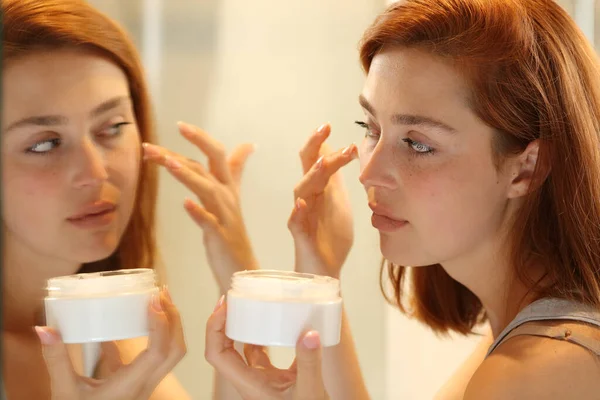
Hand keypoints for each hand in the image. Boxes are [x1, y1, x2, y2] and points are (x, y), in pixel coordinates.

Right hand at [36, 289, 185, 399]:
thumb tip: (45, 330)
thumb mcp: (64, 391)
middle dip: (174, 320)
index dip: (161, 325)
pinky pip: (146, 359)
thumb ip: (56, 360)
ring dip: (166, 327)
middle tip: (162, 294)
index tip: (154, 302)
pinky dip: (141, 339)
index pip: (159, 352)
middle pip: (175, 351)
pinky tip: (122, 325)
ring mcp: (142, 385)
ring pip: (168, 355)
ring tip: (155, 302)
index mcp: (131, 386)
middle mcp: (144, 385)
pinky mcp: (134, 385)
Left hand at [143, 121, 257, 292]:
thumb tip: (247, 145)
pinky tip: (186, 204)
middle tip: (158, 142)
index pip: (216, 155)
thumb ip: (236, 170)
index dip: (200, 138)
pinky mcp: (219, 237)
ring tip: (168, 162)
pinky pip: (209, 222)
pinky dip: (198, 211)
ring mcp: (224, 216)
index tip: (180, 125)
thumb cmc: (231, 233)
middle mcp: (227, 197)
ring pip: (207, 189)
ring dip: (188, 175)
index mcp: (227, 187)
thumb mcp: (232, 198)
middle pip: (211, 164)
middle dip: (190, 148)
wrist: (241, 269)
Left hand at [205, 297, 328, 399]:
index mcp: (249, 385)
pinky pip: (264, 354)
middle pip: (223, 348)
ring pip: (242, 350)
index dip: (213, 328)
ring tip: (249, 305)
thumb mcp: (310, 392)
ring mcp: (263, 382)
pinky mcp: (277, 381)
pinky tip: (278, 323)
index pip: (216, 354)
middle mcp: (251, 382)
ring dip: (241, 328)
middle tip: (232, 299)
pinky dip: (266, 337)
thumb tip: (310, 333)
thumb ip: (310, 363)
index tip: (224, 306)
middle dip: (223, 322)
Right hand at [288, 123, 356, 277]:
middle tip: (325, 128)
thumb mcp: (339, 203)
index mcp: (319, 190)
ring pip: (301, 191)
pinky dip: (298, 212)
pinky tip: (303, 203)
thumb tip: (336, 152)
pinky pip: (295, 222)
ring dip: (312, 176)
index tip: (339, 132)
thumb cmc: (331, 236)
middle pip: (306, 168)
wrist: (327, 269)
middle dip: (313, 146)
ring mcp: (302, 216)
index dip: (326, 145)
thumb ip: (335, 180)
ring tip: (323, 162)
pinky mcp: (301, 236)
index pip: (318, 161)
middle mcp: (307, 199)